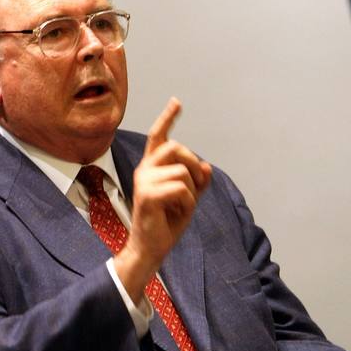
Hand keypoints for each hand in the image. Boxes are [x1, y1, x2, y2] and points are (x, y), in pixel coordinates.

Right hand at [114, 98, 211, 302]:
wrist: (150, 248)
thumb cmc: (166, 223)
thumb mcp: (188, 199)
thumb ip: (197, 182)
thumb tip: (207, 166)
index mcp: (152, 168)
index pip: (158, 137)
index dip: (168, 118)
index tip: (177, 102)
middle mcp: (145, 170)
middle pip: (177, 148)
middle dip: (195, 166)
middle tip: (196, 187)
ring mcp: (144, 181)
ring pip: (183, 171)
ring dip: (192, 191)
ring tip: (182, 206)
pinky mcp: (147, 195)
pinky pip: (181, 189)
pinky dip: (188, 203)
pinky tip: (178, 213)